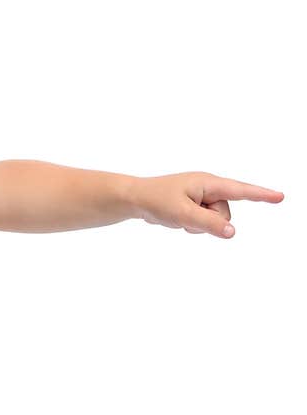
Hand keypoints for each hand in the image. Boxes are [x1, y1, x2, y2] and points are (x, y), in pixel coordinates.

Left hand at [131, 172, 283, 237]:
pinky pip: (203, 222)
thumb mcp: (183, 214)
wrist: (134, 199)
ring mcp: (200, 197)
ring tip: (177, 216)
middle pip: (225, 213)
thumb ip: (209, 223)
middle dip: (209, 221)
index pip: (240, 190)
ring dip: (198, 225)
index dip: (261, 195)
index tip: (280, 197)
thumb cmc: (156, 201)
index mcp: (207, 183)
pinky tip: (176, 218)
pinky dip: (191, 224)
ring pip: (215, 220)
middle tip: (183, 216)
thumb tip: (232, 232)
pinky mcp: (194, 205)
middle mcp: (207, 187)